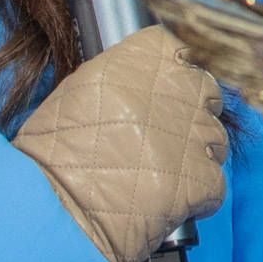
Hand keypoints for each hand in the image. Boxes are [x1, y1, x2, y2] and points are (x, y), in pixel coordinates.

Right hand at [14, 26, 228, 261]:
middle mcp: (171, 90)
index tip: (161, 93)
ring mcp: (191, 135)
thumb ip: (120, 83)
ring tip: (161, 177)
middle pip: (203, 91)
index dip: (171, 75)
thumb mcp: (76, 96)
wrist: (49, 211)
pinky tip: (168, 205)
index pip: (174, 50)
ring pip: (214, 139)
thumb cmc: (48, 158)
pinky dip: (197, 198)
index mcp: (136, 62)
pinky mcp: (201, 179)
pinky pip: (214, 185)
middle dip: (190, 114)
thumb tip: (140, 90)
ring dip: (195, 156)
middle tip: (165, 139)